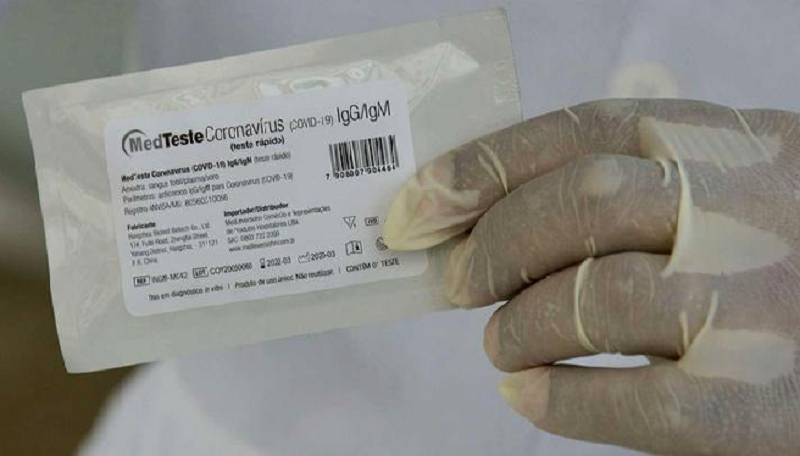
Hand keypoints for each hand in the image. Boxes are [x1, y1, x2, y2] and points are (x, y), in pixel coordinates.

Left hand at [383, 99, 799, 454]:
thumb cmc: (776, 264)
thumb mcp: (727, 195)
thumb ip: (632, 189)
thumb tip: (482, 216)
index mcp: (738, 147)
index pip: (588, 130)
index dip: (487, 163)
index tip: (420, 200)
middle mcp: (753, 213)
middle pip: (582, 201)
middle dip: (493, 244)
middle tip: (457, 282)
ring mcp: (759, 306)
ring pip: (593, 298)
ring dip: (518, 326)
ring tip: (503, 343)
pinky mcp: (758, 402)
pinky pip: (631, 400)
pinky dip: (556, 399)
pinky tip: (530, 393)